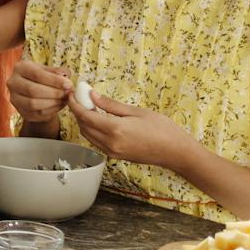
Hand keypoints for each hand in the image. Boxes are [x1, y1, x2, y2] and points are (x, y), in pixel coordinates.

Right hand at [8, 60, 71, 132]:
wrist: (34, 91)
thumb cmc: (42, 78)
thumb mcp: (48, 70)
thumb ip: (57, 72)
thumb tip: (66, 76)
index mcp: (20, 68)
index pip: (36, 74)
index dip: (54, 80)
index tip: (68, 84)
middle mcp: (13, 83)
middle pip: (33, 90)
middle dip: (54, 93)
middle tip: (67, 93)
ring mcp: (15, 98)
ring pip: (33, 104)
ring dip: (53, 103)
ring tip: (64, 99)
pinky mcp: (21, 111)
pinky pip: (37, 113)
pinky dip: (51, 110)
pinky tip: (59, 105)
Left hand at [75, 92, 199, 170]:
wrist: (177, 152)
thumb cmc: (162, 129)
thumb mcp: (137, 111)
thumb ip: (111, 105)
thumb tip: (92, 95)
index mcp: (115, 130)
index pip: (85, 116)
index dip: (75, 104)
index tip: (72, 94)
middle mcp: (110, 143)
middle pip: (83, 126)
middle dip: (78, 112)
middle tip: (81, 98)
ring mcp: (112, 152)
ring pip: (88, 135)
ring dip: (84, 122)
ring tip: (90, 107)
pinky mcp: (116, 156)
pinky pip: (96, 142)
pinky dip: (93, 130)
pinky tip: (99, 120)